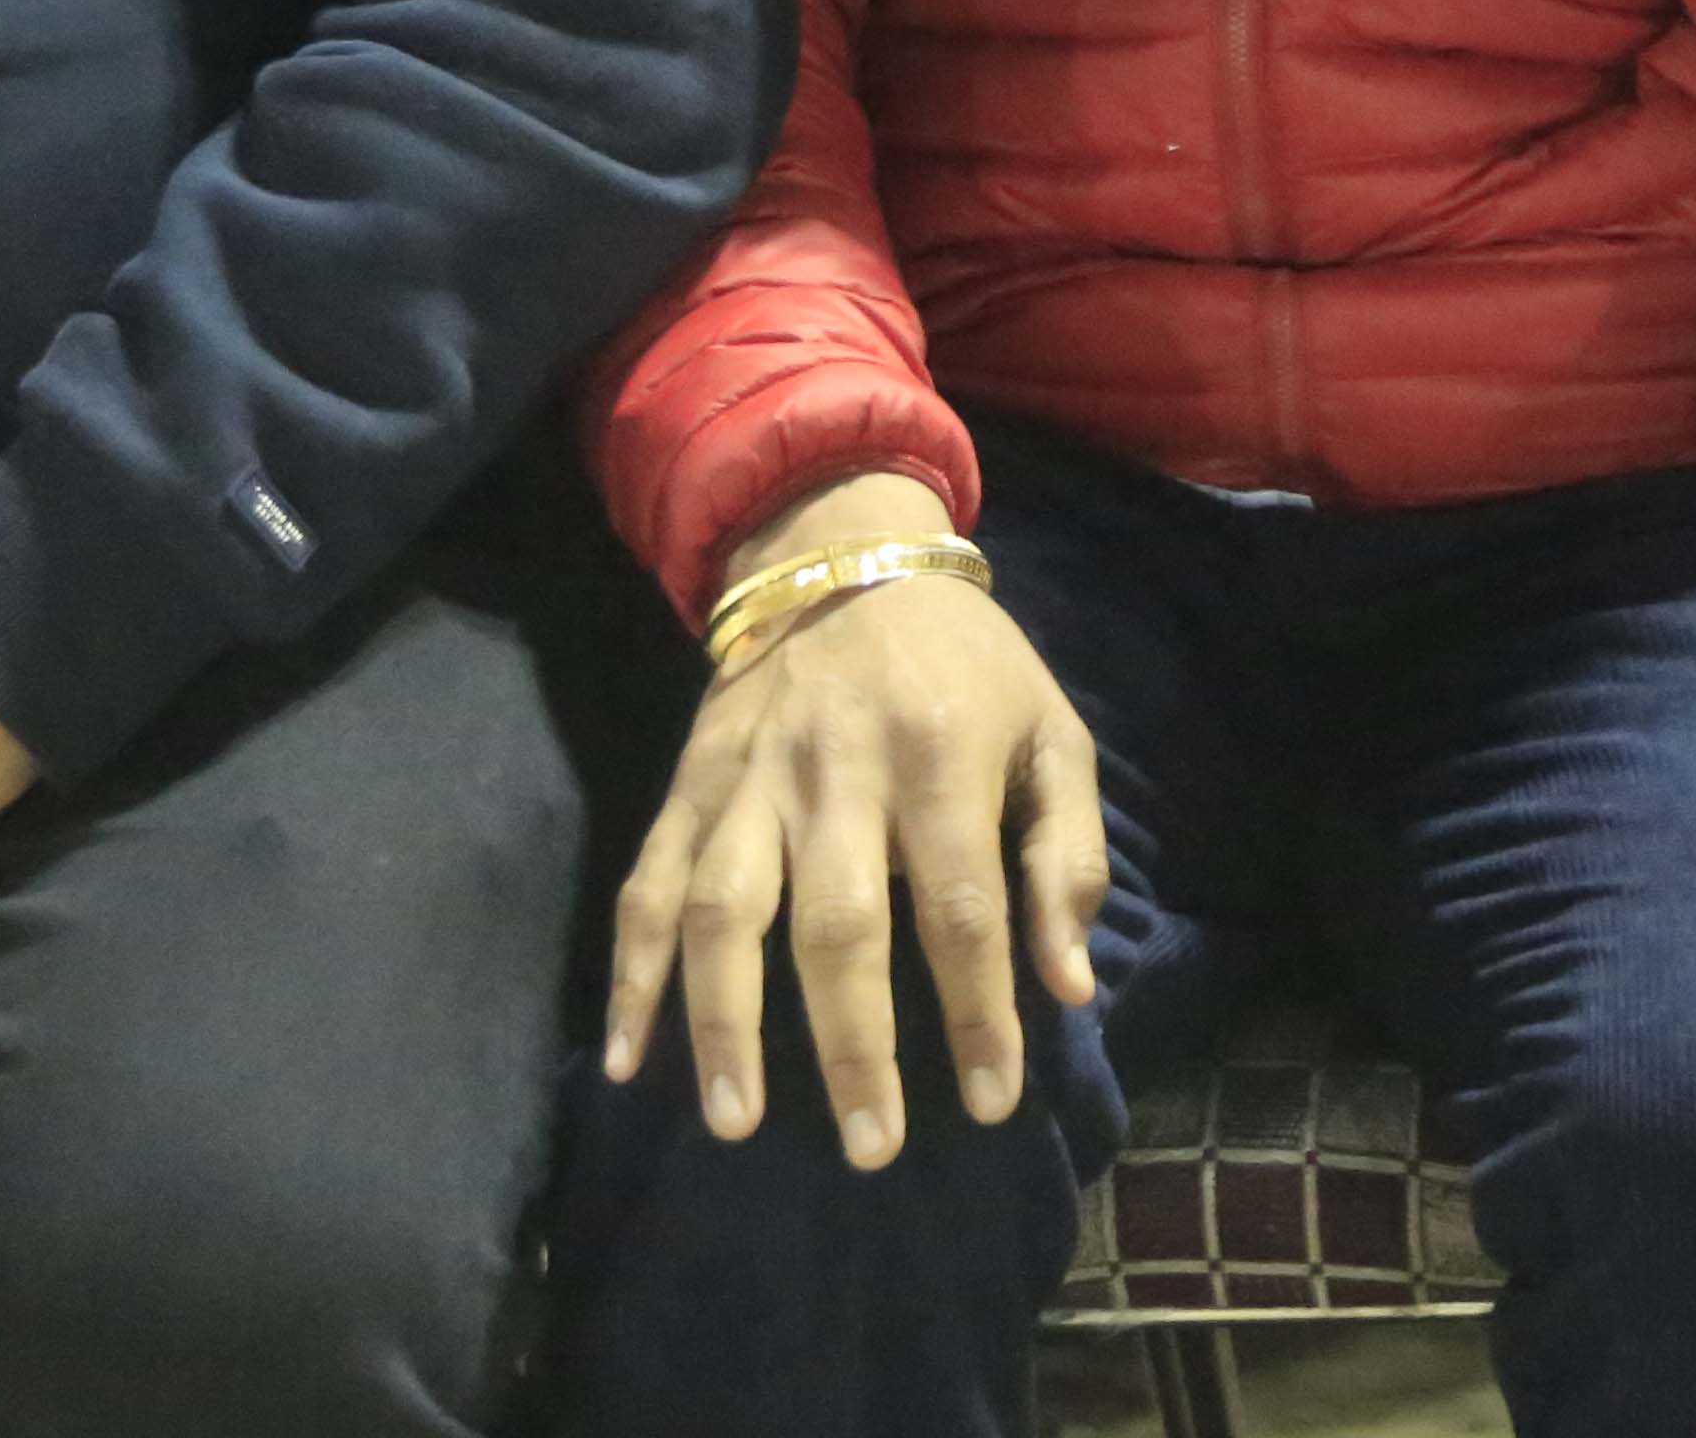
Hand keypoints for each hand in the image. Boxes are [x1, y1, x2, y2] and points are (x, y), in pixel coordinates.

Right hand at [601, 472, 1104, 1168]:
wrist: (839, 547)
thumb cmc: (966, 663)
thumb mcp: (1050, 733)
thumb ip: (1067, 856)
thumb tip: (1068, 986)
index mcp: (939, 759)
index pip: (962, 911)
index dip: (980, 1015)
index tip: (992, 1104)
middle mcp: (836, 773)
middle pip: (839, 926)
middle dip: (854, 1046)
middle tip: (872, 1149)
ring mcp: (750, 781)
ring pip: (726, 911)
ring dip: (724, 1024)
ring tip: (737, 1123)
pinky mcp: (689, 785)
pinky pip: (648, 884)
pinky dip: (631, 974)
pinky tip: (626, 1059)